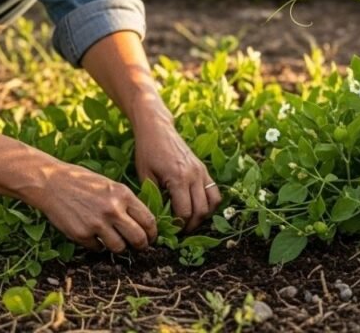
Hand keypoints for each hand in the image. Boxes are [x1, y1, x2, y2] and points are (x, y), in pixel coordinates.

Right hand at [28, 162, 157, 252]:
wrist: (52, 182)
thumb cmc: (83, 182)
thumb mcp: (111, 186)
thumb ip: (127, 202)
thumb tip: (144, 223)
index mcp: (123, 195)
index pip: (148, 220)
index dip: (152, 233)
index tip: (151, 237)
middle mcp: (113, 210)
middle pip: (138, 238)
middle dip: (141, 245)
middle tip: (139, 246)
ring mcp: (96, 224)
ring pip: (119, 248)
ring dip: (119, 247)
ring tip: (115, 240)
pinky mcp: (81, 234)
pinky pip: (98, 248)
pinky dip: (98, 245)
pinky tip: (93, 235)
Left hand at [134, 114, 220, 232]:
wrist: (158, 129)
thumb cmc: (147, 151)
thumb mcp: (145, 175)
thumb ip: (153, 197)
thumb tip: (157, 219)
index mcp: (178, 178)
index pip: (185, 212)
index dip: (178, 226)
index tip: (169, 230)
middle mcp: (195, 176)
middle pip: (201, 211)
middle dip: (191, 225)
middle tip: (179, 230)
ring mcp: (202, 172)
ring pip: (212, 203)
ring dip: (203, 215)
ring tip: (190, 220)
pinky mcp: (204, 169)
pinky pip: (214, 191)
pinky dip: (209, 203)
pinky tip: (197, 207)